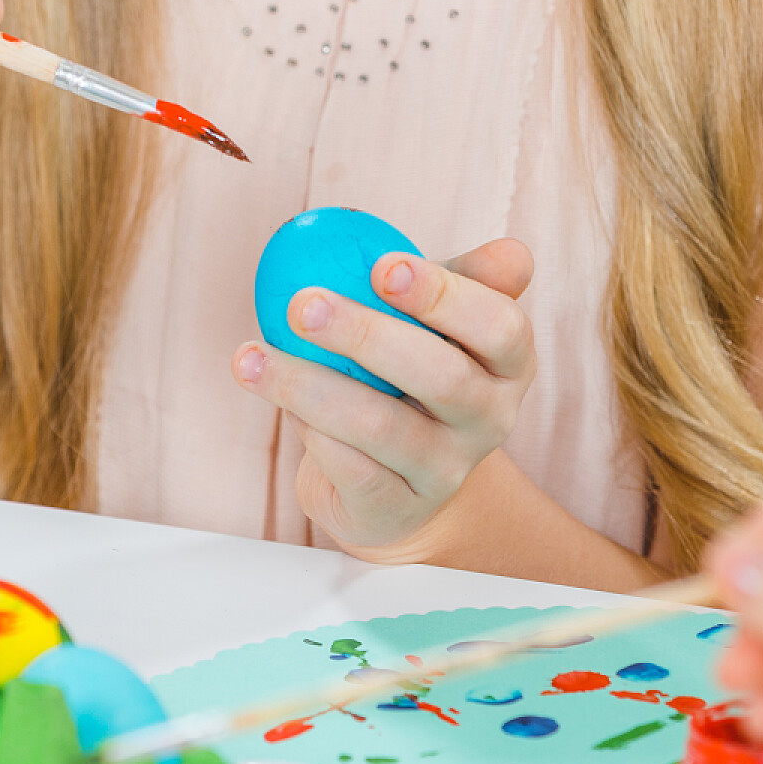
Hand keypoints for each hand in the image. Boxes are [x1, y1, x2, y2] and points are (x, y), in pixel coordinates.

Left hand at [232, 241, 536, 558]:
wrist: (394, 481)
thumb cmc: (411, 376)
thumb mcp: (438, 323)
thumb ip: (459, 279)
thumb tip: (511, 253)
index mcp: (509, 363)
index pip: (501, 327)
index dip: (445, 295)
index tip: (382, 266)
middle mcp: (490, 420)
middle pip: (441, 377)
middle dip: (365, 335)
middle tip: (302, 305)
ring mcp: (446, 471)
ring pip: (381, 427)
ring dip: (308, 387)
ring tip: (251, 358)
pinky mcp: (398, 510)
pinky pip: (352, 470)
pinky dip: (312, 434)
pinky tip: (279, 404)